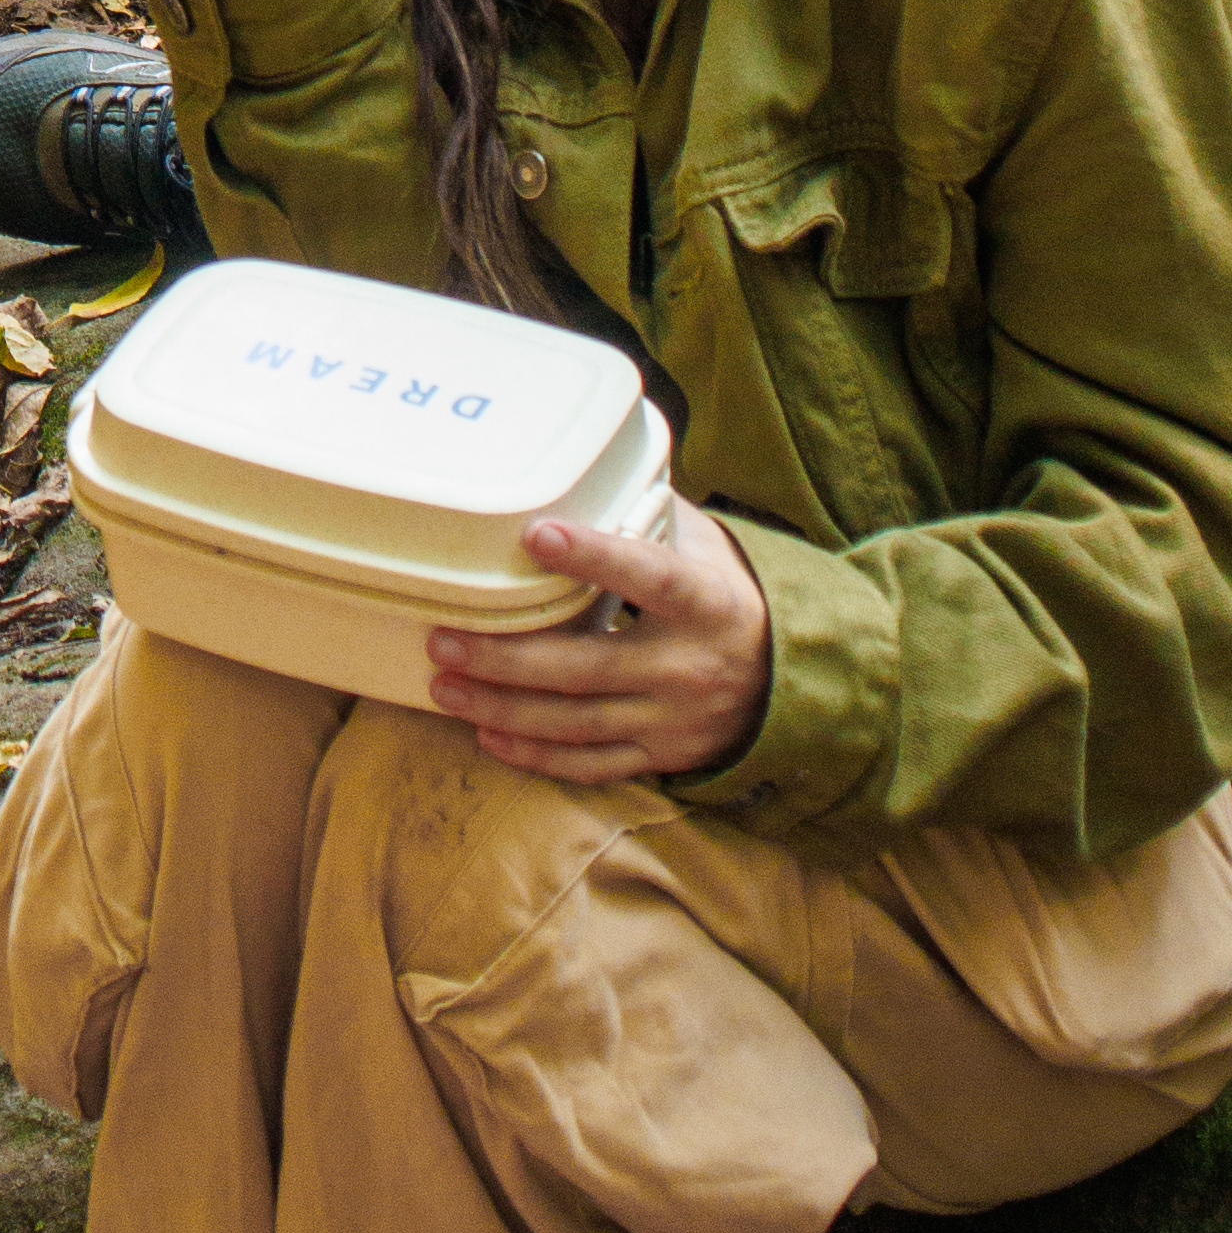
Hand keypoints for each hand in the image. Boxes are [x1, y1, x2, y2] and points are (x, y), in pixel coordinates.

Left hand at [426, 492, 770, 782]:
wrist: (789, 682)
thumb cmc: (727, 596)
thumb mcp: (706, 548)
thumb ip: (648, 513)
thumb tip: (583, 468)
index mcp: (705, 604)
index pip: (647, 576)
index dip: (593, 557)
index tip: (537, 533)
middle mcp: (688, 667)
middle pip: (586, 667)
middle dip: (507, 658)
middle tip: (443, 638)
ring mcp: (673, 721)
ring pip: (577, 722)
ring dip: (504, 708)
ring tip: (445, 686)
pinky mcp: (662, 756)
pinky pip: (592, 764)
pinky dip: (537, 754)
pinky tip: (489, 733)